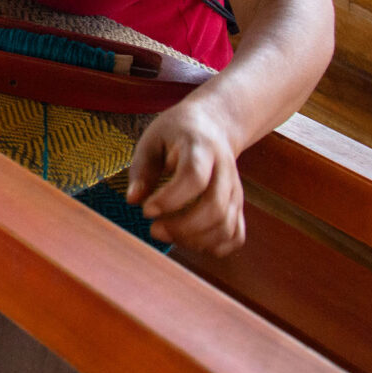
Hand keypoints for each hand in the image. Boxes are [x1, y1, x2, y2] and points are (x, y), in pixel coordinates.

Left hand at [124, 97, 246, 256]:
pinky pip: (236, 236)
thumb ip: (142, 169)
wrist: (214, 125)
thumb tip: (133, 200)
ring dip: (195, 240)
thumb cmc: (177, 133)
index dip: (170, 199)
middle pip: (215, 207)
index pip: (194, 177)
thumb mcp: (153, 139)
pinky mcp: (238, 206)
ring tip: (167, 234)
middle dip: (183, 227)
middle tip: (154, 230)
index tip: (146, 210)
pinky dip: (215, 247)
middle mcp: (224, 171)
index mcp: (201, 148)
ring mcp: (235, 190)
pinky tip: (190, 241)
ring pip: (226, 226)